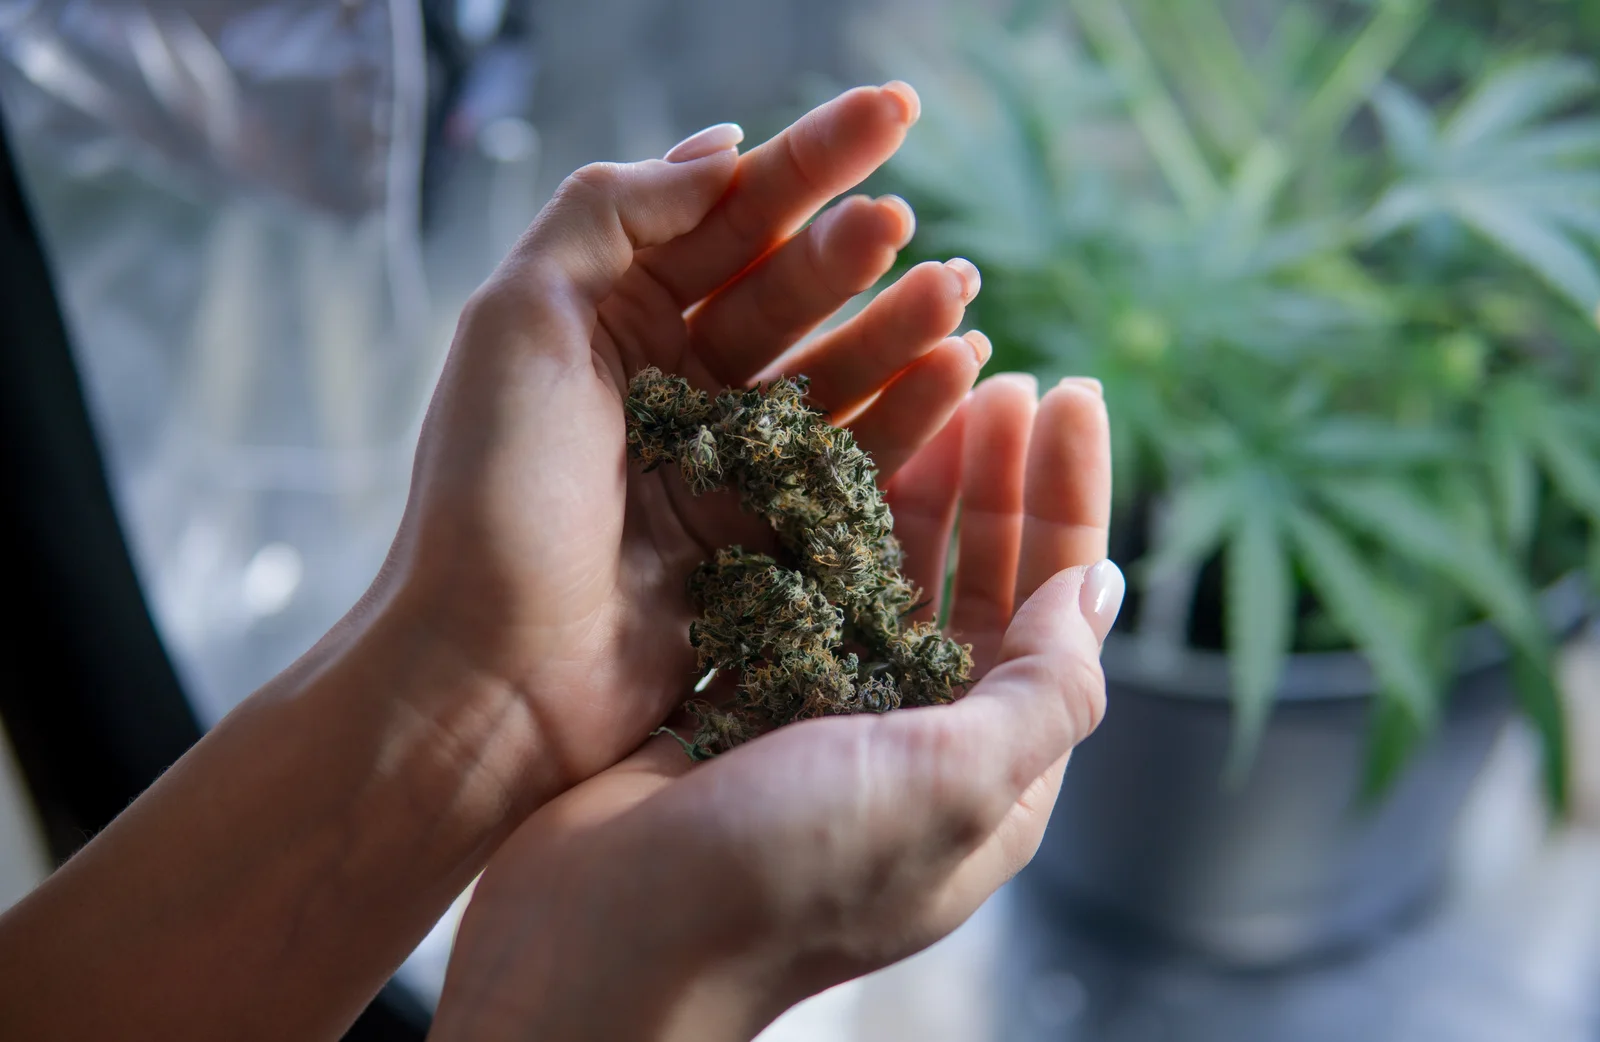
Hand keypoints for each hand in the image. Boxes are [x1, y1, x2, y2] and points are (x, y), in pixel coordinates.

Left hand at [379, 83, 993, 808]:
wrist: (492, 676)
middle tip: (903, 224)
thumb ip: (610, 213)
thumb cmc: (491, 498)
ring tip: (955, 292)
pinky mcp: (765, 534)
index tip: (893, 112)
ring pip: (834, 372)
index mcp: (609, 318)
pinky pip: (853, 460)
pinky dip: (908, 415)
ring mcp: (724, 459)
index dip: (809, 160)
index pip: (725, 217)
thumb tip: (719, 148)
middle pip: (787, 290)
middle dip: (851, 250)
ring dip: (898, 328)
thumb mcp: (519, 320)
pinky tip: (956, 373)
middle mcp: (672, 380)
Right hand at [428, 377, 1119, 1041]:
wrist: (603, 946)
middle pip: (982, 579)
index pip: (1059, 606)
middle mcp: (918, 737)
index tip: (1069, 394)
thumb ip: (1044, 693)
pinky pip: (802, 582)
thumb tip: (1104, 591)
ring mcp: (828, 714)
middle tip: (1000, 377)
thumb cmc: (785, 877)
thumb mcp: (949, 789)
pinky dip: (819, 515)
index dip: (1070, 499)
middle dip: (998, 477)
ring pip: (890, 571)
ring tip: (924, 390)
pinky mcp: (745, 693)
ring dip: (914, 481)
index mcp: (989, 766)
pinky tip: (821, 449)